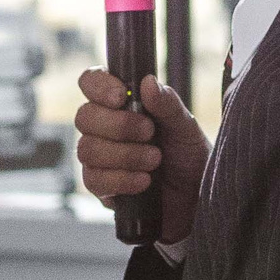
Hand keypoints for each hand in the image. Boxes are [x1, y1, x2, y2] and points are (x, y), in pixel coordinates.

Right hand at [74, 72, 207, 244]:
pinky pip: (94, 180)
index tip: (121, 95)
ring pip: (87, 149)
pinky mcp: (101, 187)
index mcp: (121, 103)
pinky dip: (122, 179)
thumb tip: (148, 82)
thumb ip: (168, 104)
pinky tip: (144, 181)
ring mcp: (99, 158)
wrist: (195, 198)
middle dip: (119, 125)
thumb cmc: (187, 156)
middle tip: (150, 132)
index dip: (99, 85)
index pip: (91, 82)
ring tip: (155, 160)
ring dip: (125, 154)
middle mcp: (104, 127)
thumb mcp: (186, 127)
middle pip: (84, 117)